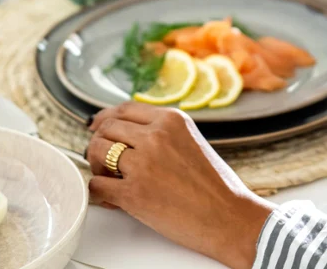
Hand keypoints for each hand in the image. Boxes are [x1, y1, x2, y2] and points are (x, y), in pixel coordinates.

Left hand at [87, 103, 271, 268]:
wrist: (230, 218)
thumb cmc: (215, 185)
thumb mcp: (191, 139)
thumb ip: (162, 131)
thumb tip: (130, 132)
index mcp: (170, 119)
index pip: (124, 109)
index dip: (106, 118)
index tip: (98, 126)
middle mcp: (155, 136)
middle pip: (107, 128)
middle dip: (98, 142)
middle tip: (101, 158)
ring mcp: (143, 164)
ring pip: (96, 150)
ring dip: (96, 165)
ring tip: (107, 177)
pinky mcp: (134, 193)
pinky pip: (97, 184)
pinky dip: (97, 191)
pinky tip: (108, 197)